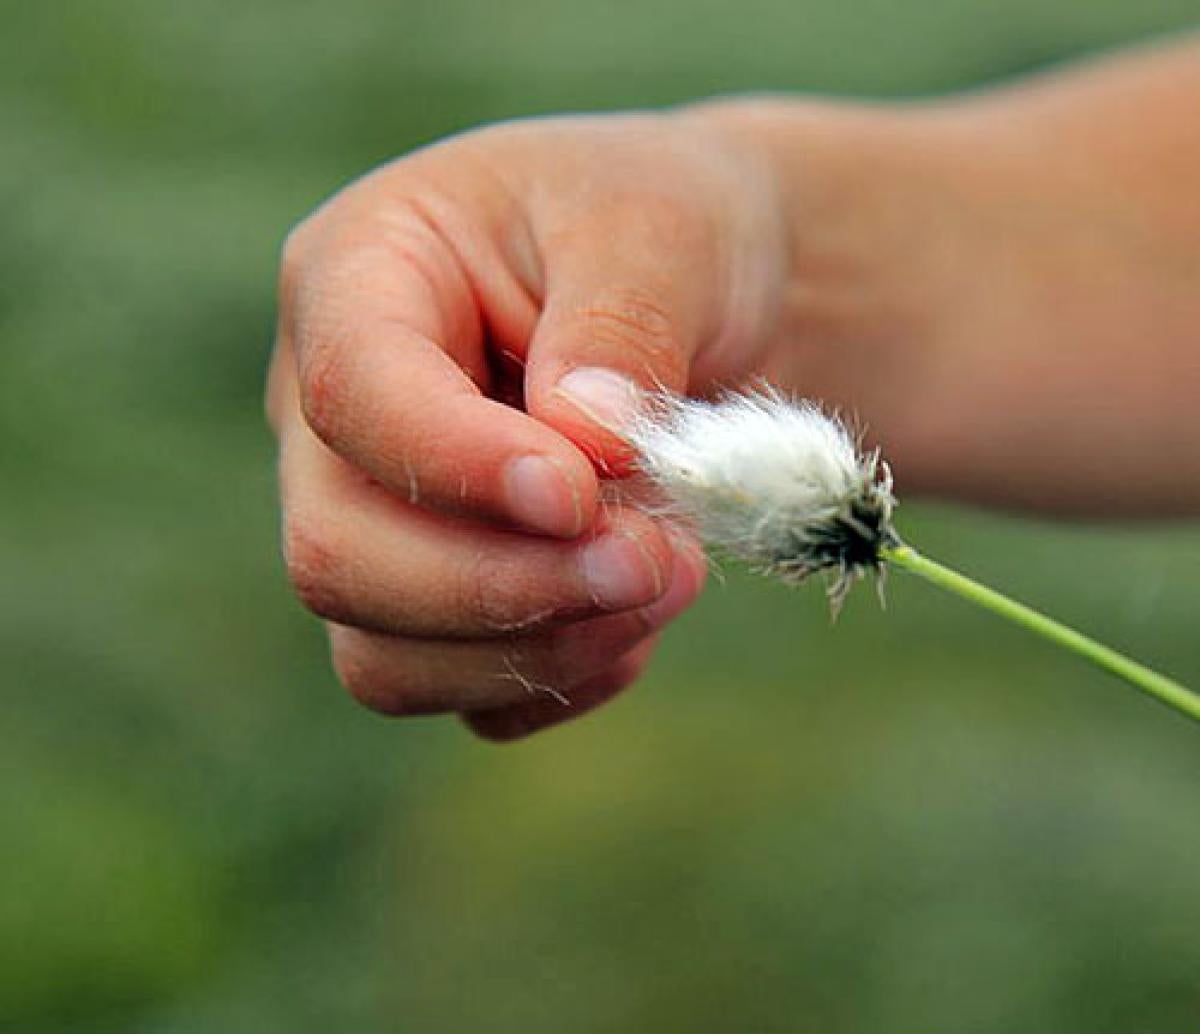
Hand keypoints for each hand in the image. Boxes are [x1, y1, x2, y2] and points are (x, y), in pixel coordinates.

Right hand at [266, 112, 790, 738]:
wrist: (712, 301)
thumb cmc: (665, 233)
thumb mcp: (657, 230)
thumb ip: (618, 328)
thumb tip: (581, 445)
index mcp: (358, 278)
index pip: (353, 395)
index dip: (455, 464)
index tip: (582, 493)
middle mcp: (339, 419)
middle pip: (336, 551)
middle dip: (498, 585)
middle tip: (652, 562)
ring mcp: (379, 520)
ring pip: (382, 653)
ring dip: (535, 648)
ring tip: (670, 579)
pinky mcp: (441, 603)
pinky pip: (462, 695)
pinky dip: (557, 679)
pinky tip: (640, 622)